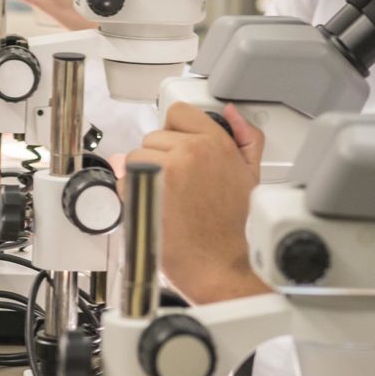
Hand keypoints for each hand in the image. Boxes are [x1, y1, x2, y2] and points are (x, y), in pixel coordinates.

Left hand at [125, 102, 268, 303]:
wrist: (220, 263)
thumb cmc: (234, 226)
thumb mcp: (250, 175)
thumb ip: (246, 138)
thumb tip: (232, 114)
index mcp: (216, 143)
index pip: (179, 113)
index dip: (175, 131)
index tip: (177, 148)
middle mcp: (191, 152)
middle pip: (154, 136)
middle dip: (159, 157)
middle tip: (177, 183)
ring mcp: (167, 169)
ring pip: (136, 156)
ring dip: (142, 174)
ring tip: (166, 196)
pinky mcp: (146, 189)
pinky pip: (124, 179)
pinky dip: (131, 193)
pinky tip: (154, 206)